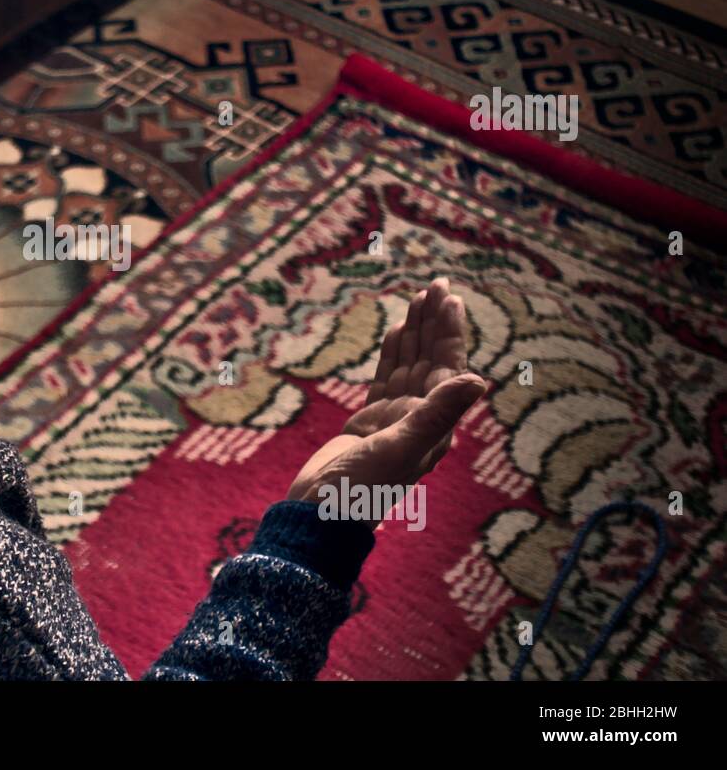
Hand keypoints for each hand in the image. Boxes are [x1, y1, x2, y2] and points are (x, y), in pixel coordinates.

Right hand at [287, 278, 485, 502]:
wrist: (319, 516)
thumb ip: (439, 412)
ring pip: (408, 364)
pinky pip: (386, 378)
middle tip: (436, 283)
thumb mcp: (401, 447)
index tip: (450, 298)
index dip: (449, 331)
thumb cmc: (360, 489)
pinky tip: (396, 331)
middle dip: (433, 322)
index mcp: (434, 425)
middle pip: (430, 360)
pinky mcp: (369, 421)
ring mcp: (394, 419)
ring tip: (419, 298)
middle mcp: (420, 419)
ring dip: (414, 332)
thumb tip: (480, 379)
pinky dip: (391, 353)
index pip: (446, 367)